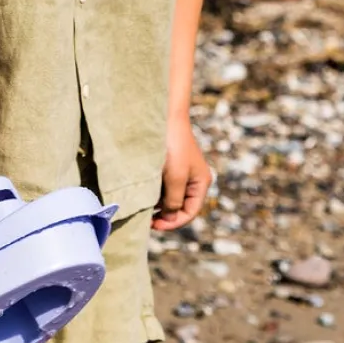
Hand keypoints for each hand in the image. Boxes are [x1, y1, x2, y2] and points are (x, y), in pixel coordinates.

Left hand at [153, 117, 211, 231]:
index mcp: (201, 184)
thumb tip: (169, 218)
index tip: (152, 225)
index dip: (172, 223)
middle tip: (144, 218)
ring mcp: (181, 173)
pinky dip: (154, 193)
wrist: (165, 117)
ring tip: (142, 205)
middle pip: (180, 207)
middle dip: (164, 215)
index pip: (189, 213)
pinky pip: (163, 187)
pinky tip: (143, 192)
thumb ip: (174, 201)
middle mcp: (193, 180)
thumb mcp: (175, 178)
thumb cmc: (172, 147)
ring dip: (157, 204)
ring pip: (170, 198)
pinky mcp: (169, 166)